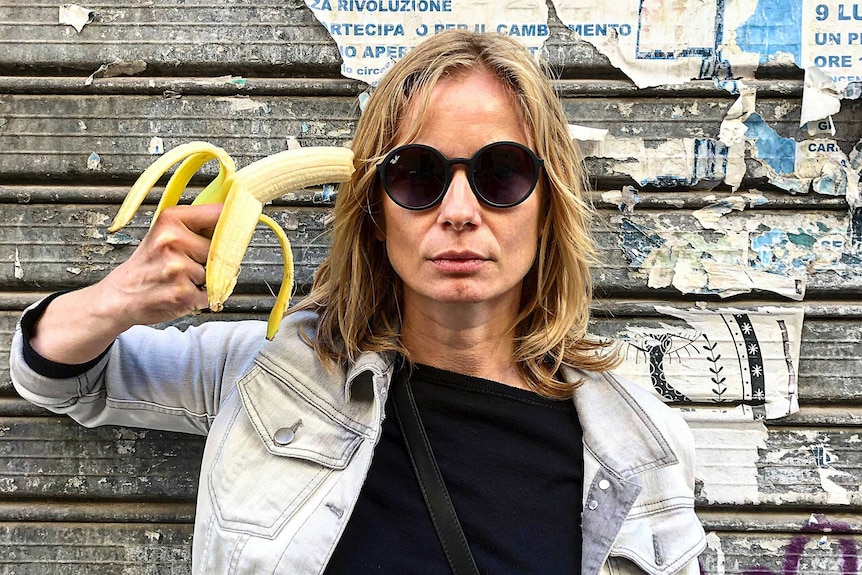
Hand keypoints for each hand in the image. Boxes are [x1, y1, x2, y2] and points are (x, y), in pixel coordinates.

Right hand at [29, 203, 222, 363]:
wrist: (120, 296)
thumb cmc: (148, 264)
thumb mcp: (164, 233)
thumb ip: (196, 224)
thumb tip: (233, 216)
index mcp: (170, 220)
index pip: (217, 214)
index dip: (232, 222)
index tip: (240, 224)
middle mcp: (172, 242)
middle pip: (221, 248)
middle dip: (213, 258)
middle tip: (190, 263)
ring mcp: (177, 269)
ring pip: (217, 272)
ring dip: (206, 279)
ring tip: (181, 278)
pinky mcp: (182, 294)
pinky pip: (212, 293)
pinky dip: (203, 296)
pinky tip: (183, 292)